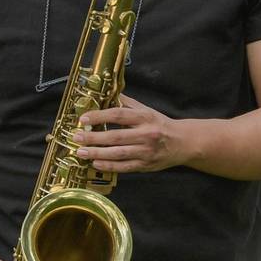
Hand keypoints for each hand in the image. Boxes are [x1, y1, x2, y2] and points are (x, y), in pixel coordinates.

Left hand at [73, 95, 189, 172]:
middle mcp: (146, 134)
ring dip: (97, 153)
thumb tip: (108, 93)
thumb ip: (128, 104)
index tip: (84, 118)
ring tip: (81, 152)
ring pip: (118, 154)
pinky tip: (96, 164)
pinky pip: (124, 167)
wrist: (183, 143)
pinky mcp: (145, 165)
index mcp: (145, 118)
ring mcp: (146, 151)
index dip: (100, 116)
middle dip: (93, 138)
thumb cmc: (161, 125)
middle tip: (77, 137)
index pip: (119, 115)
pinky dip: (109, 166)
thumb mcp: (147, 110)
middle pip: (115, 137)